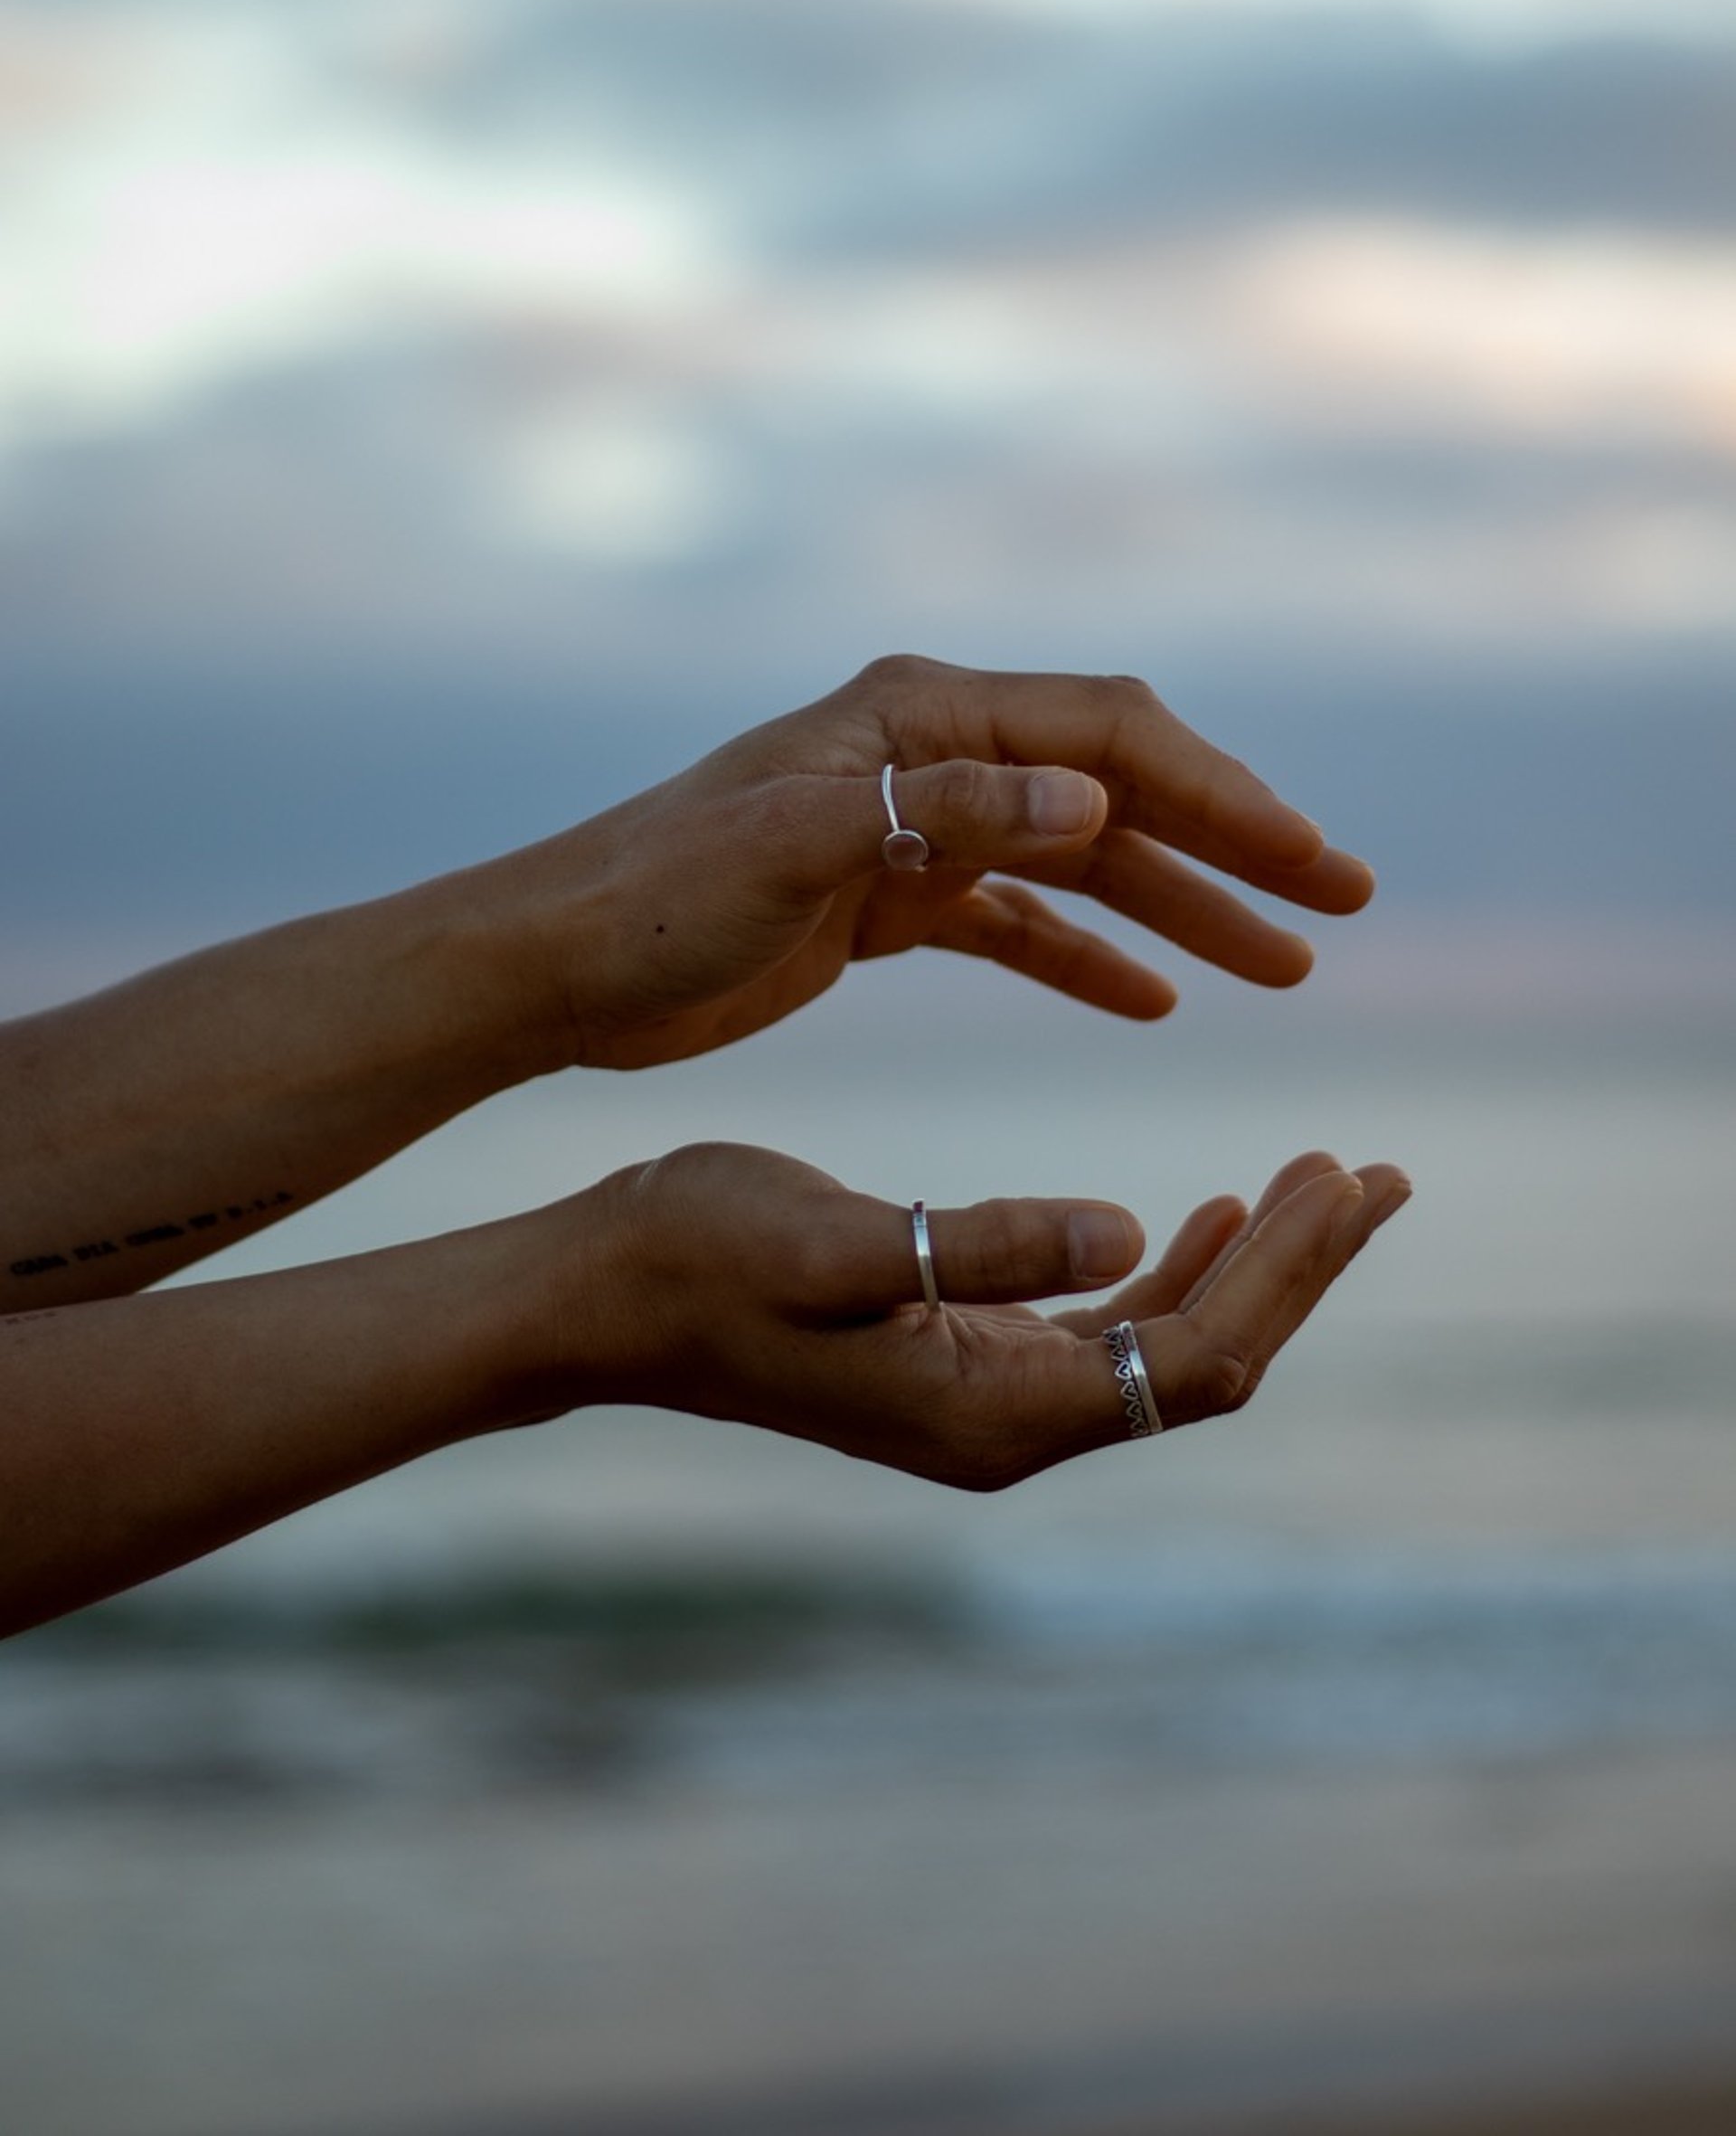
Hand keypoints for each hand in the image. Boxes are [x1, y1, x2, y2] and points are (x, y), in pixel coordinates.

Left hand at [510, 653, 1374, 1069]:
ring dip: (1182, 908)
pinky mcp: (887, 896)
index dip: (1225, 797)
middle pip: (1121, 786)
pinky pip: (1019, 920)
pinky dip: (1087, 954)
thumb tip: (1095, 799)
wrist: (557, 962)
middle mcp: (932, 754)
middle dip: (1234, 842)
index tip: (1315, 868)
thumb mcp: (794, 850)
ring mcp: (914, 823)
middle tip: (1344, 904)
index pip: (1112, 738)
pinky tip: (1155, 1001)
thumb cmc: (658, 897)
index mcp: (922, 717)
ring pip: (1083, 859)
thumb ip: (941, 816)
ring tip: (1285, 970)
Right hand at [546, 1143, 1411, 1483]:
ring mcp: (985, 1402)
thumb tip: (1129, 1233)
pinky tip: (1197, 1213)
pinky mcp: (961, 1360)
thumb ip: (986, 1244)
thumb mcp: (840, 1239)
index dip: (1287, 1273)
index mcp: (994, 1411)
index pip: (1195, 1357)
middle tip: (1375, 1172)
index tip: (1350, 1173)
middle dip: (1298, 1267)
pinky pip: (1107, 1331)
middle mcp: (1007, 1428)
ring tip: (1320, 1179)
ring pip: (1166, 1345)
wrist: (600, 1293)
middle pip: (1203, 1360)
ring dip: (1248, 1262)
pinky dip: (1171, 1268)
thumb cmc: (704, 1254)